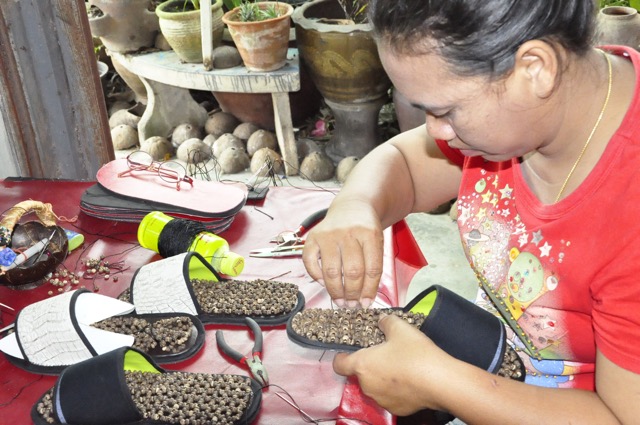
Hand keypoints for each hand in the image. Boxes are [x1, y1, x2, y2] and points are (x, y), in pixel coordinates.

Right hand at [302, 202, 383, 307]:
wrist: (353, 206)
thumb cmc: (366, 229)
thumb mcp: (377, 243)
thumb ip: (373, 267)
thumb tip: (365, 299)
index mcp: (369, 234)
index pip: (371, 269)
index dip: (369, 290)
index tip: (366, 303)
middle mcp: (348, 233)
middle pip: (352, 271)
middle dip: (352, 294)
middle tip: (352, 305)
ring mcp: (329, 234)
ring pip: (332, 270)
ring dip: (335, 291)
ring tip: (340, 301)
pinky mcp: (313, 236)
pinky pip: (310, 261)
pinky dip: (316, 276)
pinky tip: (323, 283)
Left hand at [333, 314, 449, 415]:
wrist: (440, 381)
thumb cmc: (415, 353)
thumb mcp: (400, 328)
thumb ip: (386, 322)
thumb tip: (381, 322)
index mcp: (362, 365)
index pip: (339, 364)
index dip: (342, 357)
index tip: (351, 351)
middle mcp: (367, 386)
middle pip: (361, 374)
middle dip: (370, 365)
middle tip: (386, 354)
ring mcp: (381, 400)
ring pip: (376, 387)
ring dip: (383, 378)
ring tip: (401, 367)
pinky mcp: (396, 410)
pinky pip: (390, 397)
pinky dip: (396, 390)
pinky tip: (410, 381)